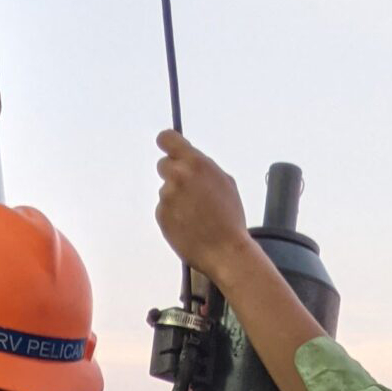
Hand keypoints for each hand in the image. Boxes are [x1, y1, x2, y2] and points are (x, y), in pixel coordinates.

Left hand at [155, 131, 251, 278]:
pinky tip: (189, 226)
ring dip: (177, 199)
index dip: (167, 143)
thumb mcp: (225, 183)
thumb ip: (204, 168)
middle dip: (174, 175)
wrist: (225, 251)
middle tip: (189, 191)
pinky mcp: (161, 215)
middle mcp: (178, 176)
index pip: (167, 139)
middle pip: (163, 165)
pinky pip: (164, 210)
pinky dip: (173, 216)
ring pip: (166, 191)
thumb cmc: (230, 218)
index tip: (167, 147)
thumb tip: (190, 162)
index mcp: (196, 163)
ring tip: (196, 216)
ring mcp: (167, 196)